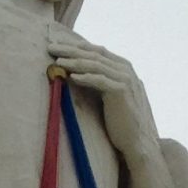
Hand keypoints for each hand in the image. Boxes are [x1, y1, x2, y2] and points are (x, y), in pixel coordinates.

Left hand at [46, 28, 162, 177]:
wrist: (137, 141)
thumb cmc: (120, 121)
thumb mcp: (109, 95)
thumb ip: (101, 80)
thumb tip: (77, 72)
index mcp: (123, 67)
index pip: (96, 51)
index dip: (75, 46)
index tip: (57, 45)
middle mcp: (125, 69)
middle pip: (93, 54)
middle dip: (70, 50)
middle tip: (51, 47)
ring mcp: (125, 79)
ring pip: (94, 65)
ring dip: (74, 62)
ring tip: (57, 62)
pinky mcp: (121, 91)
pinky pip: (99, 80)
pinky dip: (85, 77)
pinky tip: (71, 76)